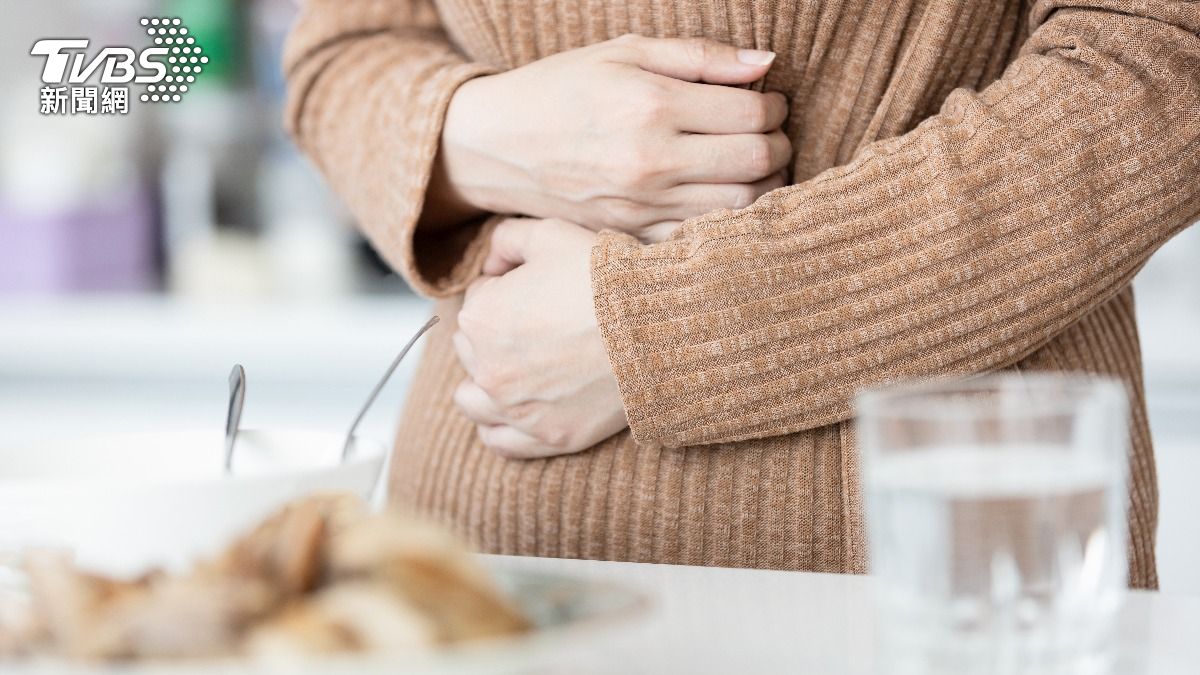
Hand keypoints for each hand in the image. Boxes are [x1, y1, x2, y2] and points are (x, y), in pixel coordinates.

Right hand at [427, 34, 790, 241]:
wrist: (493, 145)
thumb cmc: (560, 88)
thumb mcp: (624, 51)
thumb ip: (699, 55)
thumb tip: (765, 64)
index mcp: (651, 105)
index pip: (752, 113)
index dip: (775, 107)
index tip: (770, 102)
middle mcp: (649, 160)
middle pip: (756, 162)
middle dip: (779, 146)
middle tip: (771, 135)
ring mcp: (640, 205)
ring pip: (738, 206)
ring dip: (763, 186)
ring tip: (753, 167)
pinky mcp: (630, 234)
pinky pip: (700, 235)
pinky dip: (725, 219)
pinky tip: (721, 196)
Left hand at [452, 218, 626, 457]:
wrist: (659, 327)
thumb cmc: (605, 279)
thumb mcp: (550, 235)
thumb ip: (506, 239)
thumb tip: (491, 263)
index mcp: (480, 317)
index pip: (476, 298)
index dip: (506, 288)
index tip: (537, 289)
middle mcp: (488, 369)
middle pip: (471, 347)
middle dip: (495, 333)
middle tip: (538, 323)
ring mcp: (517, 409)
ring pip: (472, 400)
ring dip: (485, 382)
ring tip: (516, 369)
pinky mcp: (549, 436)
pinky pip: (499, 442)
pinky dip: (499, 427)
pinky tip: (515, 410)